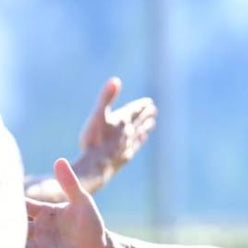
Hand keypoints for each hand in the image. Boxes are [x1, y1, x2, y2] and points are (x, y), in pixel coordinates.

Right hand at [22, 159, 107, 247]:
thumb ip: (70, 183)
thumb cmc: (91, 223)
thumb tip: (60, 160)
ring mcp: (40, 247)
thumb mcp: (82, 201)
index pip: (22, 205)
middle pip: (15, 227)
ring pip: (18, 247)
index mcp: (43, 212)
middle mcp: (37, 229)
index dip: (7, 202)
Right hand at [72, 76, 156, 191]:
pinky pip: (135, 146)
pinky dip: (140, 141)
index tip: (149, 102)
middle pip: (139, 121)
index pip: (134, 111)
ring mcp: (127, 146)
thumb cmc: (94, 140)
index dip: (141, 106)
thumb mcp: (97, 115)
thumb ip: (106, 97)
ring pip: (139, 134)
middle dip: (145, 115)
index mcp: (122, 121)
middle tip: (153, 109)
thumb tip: (115, 80)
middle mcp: (128, 133)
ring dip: (145, 127)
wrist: (95, 168)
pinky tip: (142, 139)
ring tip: (152, 122)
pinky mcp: (124, 158)